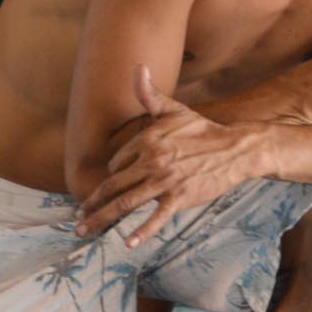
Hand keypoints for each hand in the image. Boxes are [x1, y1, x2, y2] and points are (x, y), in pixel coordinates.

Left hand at [76, 69, 256, 244]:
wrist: (235, 149)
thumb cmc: (202, 129)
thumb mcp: (174, 110)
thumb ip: (150, 93)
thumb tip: (137, 67)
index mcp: (146, 139)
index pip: (117, 164)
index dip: (115, 176)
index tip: (111, 188)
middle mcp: (151, 160)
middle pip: (112, 186)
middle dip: (91, 204)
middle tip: (77, 220)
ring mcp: (164, 181)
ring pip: (126, 203)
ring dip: (101, 219)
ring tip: (85, 230)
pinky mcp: (179, 197)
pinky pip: (156, 217)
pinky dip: (141, 232)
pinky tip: (127, 243)